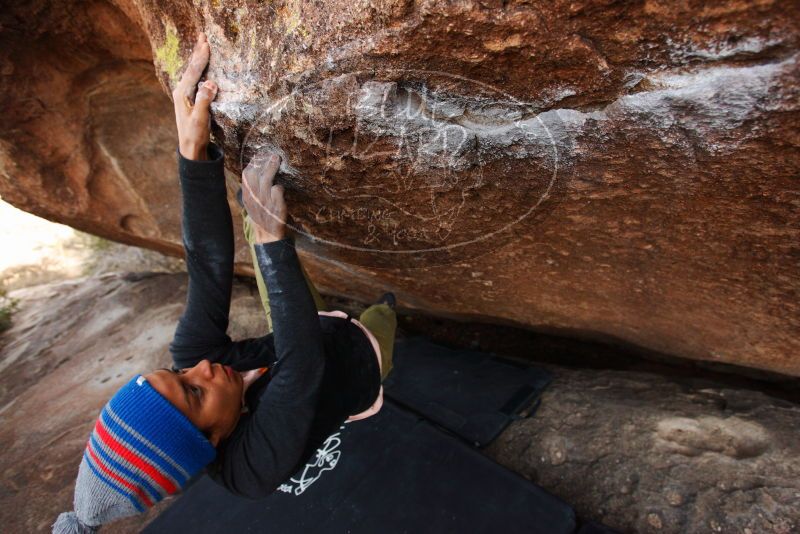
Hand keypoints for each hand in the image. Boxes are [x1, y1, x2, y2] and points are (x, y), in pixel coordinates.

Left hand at [173, 32, 217, 160]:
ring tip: (202, 45)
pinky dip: (200, 68)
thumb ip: (204, 100)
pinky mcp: (190, 99)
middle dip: (197, 52)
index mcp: (182, 93)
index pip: (193, 71)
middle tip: (202, 35)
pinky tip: (202, 66)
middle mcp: (181, 91)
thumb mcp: (200, 118)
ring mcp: (185, 95)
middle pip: (191, 67)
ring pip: (192, 71)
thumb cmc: (195, 134)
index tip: (207, 43)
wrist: (190, 147)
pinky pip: (195, 78)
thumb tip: (210, 83)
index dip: (200, 57)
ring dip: (198, 58)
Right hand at [242, 154, 286, 242]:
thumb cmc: (260, 216)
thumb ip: (251, 188)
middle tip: (273, 155)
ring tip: (277, 160)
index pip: (247, 174)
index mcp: (246, 195)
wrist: (267, 234)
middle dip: (264, 162)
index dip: (254, 162)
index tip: (261, 155)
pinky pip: (277, 190)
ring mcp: (265, 201)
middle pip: (256, 174)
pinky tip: (281, 188)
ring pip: (266, 179)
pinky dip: (279, 187)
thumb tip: (254, 169)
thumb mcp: (250, 202)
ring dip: (272, 168)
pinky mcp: (277, 206)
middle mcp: (254, 197)